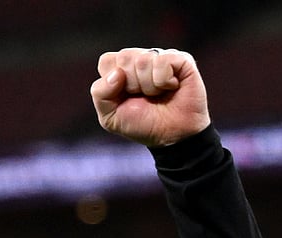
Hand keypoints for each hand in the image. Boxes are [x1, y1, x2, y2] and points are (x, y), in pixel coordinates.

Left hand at [90, 48, 210, 146]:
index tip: (125, 97)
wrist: (172, 137)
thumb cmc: (142, 124)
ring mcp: (160, 57)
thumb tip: (117, 73)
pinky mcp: (181, 59)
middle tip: (144, 97)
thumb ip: (100, 93)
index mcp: (121, 69)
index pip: (106, 61)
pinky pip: (162, 62)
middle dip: (131, 85)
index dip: (112, 83)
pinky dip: (164, 81)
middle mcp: (140, 58)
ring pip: (143, 60)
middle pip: (124, 57)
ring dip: (149, 86)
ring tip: (158, 95)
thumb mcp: (110, 116)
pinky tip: (172, 87)